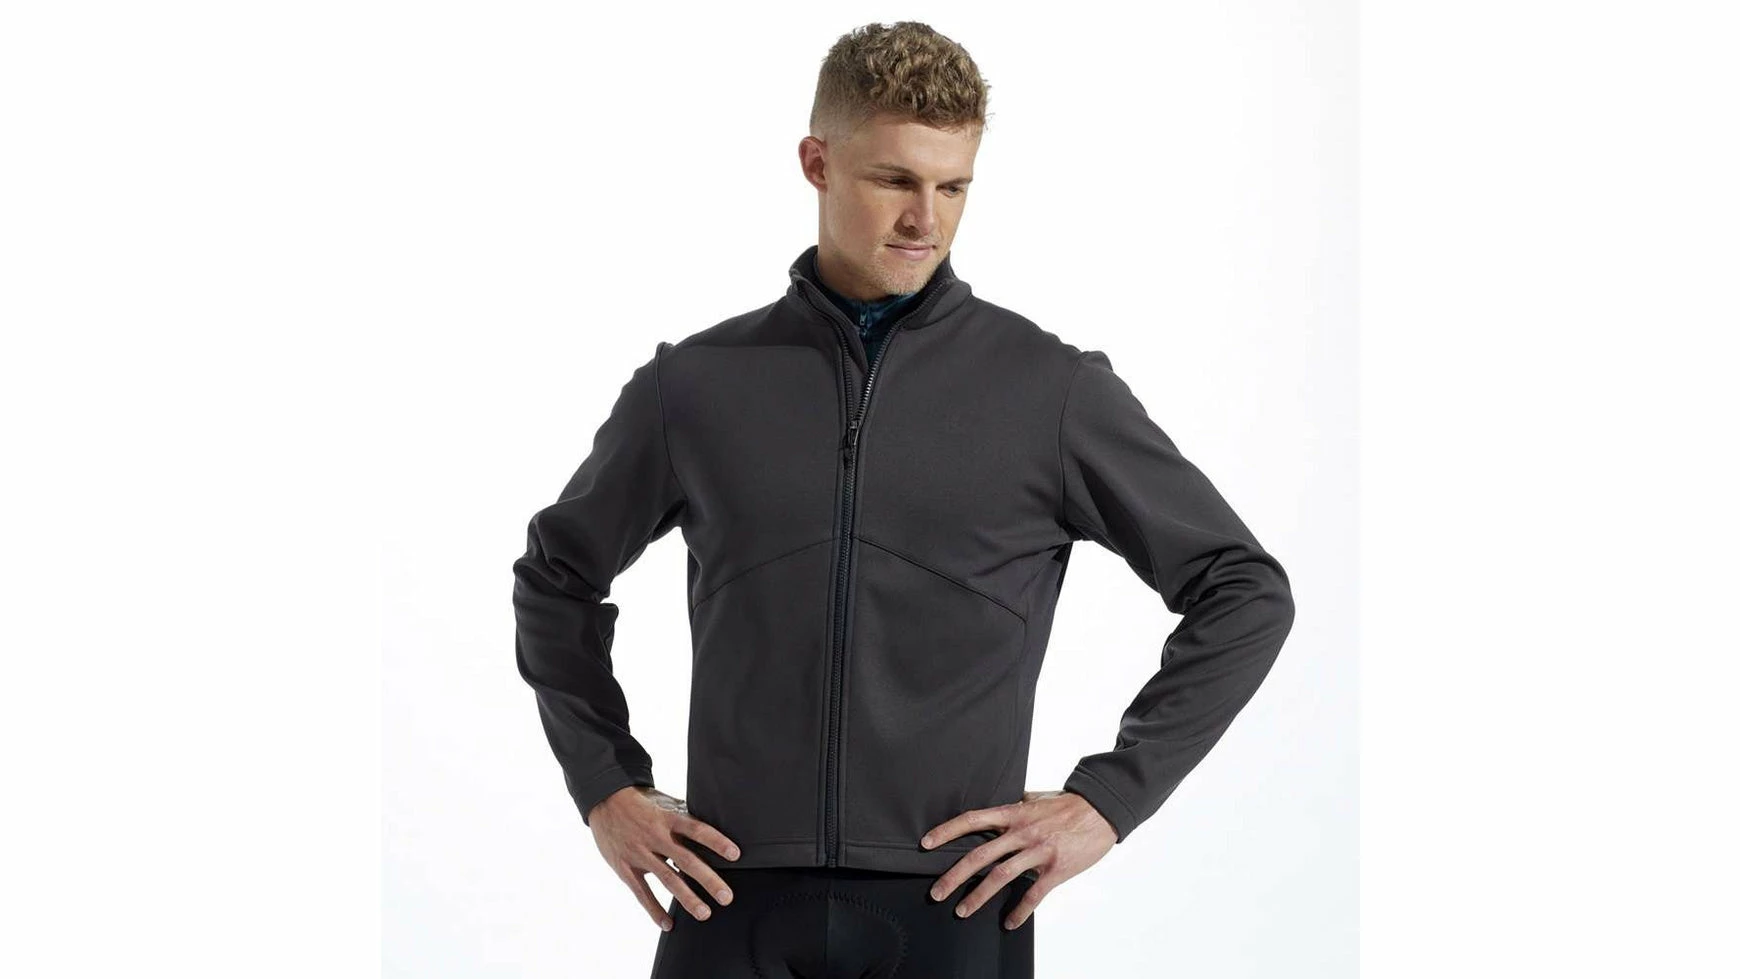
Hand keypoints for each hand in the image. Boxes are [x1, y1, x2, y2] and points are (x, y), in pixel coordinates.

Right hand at [588, 784, 741, 930]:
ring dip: (687, 898)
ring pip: (667, 879)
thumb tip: (712, 821)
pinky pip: (642, 892)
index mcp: (667, 819)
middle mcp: (655, 837)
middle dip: (708, 880)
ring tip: (704, 913)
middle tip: (726, 897)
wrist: (604, 801)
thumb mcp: (663, 802)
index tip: (735, 855)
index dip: (716, 841)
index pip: (697, 829)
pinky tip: (668, 924)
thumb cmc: (640, 802)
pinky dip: (654, 909)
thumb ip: (684, 815)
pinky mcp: (625, 868)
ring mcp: (639, 853)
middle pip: (686, 860)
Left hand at [919, 789, 1116, 929]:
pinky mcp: (1056, 869)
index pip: (973, 820)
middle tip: (937, 892)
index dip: (947, 831)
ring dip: (979, 896)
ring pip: (1001, 876)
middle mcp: (1022, 831)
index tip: (927, 844)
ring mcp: (1039, 850)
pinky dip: (1020, 911)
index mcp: (1014, 813)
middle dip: (954, 876)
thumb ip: (1017, 804)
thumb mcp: (1037, 798)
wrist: (1102, 811)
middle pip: (980, 855)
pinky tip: (1009, 922)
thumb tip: (1003, 802)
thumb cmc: (1068, 804)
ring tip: (962, 911)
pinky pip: (1034, 894)